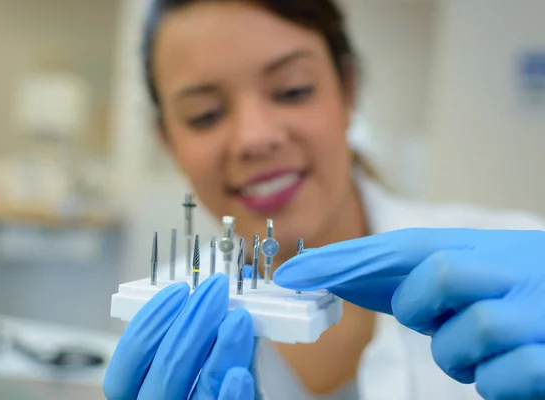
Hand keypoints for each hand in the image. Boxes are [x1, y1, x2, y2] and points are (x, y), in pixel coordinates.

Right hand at [103, 274, 254, 399]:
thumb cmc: (207, 391)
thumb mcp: (187, 369)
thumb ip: (189, 345)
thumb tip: (208, 302)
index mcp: (137, 399)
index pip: (125, 368)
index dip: (148, 325)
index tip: (178, 290)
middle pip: (164, 374)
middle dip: (192, 323)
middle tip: (216, 291)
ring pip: (198, 394)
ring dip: (220, 350)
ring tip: (238, 318)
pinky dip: (230, 396)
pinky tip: (241, 372)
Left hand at [273, 228, 544, 399]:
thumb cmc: (532, 302)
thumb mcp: (480, 279)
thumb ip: (419, 277)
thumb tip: (341, 278)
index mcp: (491, 249)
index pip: (404, 246)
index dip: (344, 258)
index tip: (291, 274)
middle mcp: (517, 270)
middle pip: (437, 272)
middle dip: (422, 304)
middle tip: (438, 317)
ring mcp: (539, 313)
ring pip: (464, 334)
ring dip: (461, 354)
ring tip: (488, 350)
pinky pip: (501, 377)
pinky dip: (497, 381)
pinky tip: (518, 371)